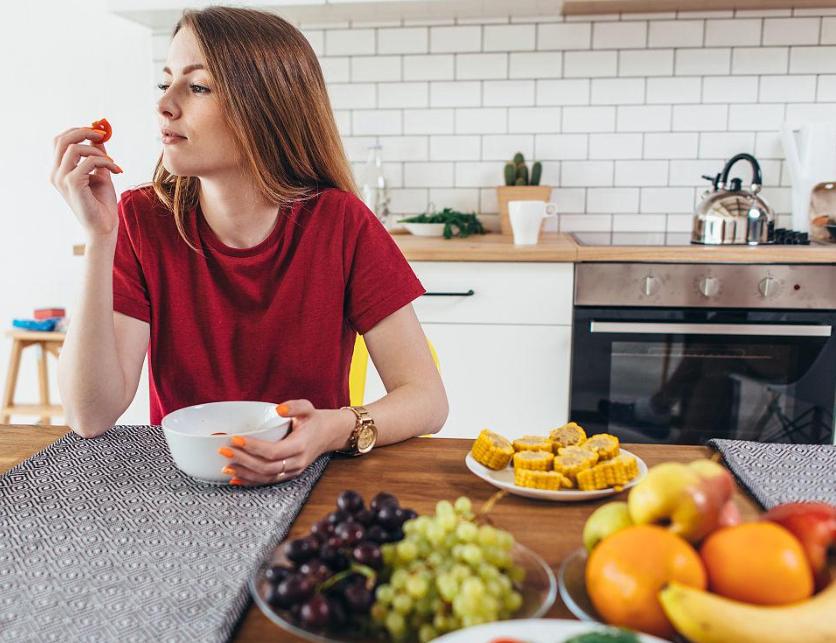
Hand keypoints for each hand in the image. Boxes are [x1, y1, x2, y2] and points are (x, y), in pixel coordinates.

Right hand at [50, 126, 122, 237]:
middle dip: (83, 132)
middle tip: (102, 134)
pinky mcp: (72, 184)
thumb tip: (100, 136)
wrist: (104, 227)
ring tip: (112, 162)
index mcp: (58, 170)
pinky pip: (89, 161)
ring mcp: (61, 179)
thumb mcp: (100, 173)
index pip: (59, 141)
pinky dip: (105, 161)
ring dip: (98, 151)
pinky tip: (117, 170)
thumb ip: (97, 155)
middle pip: (61, 140)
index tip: (97, 131)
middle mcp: (55, 174)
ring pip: (74, 148)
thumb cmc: (101, 203)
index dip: (77, 131)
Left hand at [219, 399, 354, 486]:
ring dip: (244, 474)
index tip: (235, 439)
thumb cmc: (315, 420)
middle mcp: (296, 462)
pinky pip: (267, 481)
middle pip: (266, 467)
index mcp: (300, 446)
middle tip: (224, 451)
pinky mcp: (288, 474)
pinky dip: (250, 481)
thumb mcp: (308, 408)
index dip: (253, 448)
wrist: (329, 434)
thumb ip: (294, 406)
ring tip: (226, 467)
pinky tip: (235, 479)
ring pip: (266, 478)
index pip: (273, 452)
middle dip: (243, 461)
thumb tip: (278, 409)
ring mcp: (292, 471)